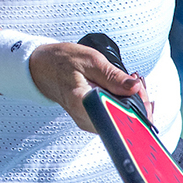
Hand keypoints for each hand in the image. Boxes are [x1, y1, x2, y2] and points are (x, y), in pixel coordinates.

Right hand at [27, 41, 146, 132]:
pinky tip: (123, 91)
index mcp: (82, 103)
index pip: (117, 117)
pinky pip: (112, 117)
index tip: (141, 93)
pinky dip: (122, 105)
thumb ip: (113, 76)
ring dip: (130, 104)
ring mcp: (87, 121)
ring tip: (130, 84)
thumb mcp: (90, 60)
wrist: (40, 67)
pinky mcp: (90, 119)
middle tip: (136, 83)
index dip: (136, 108)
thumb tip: (134, 87)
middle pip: (121, 121)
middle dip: (137, 104)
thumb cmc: (60, 62)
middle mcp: (84, 118)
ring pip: (119, 121)